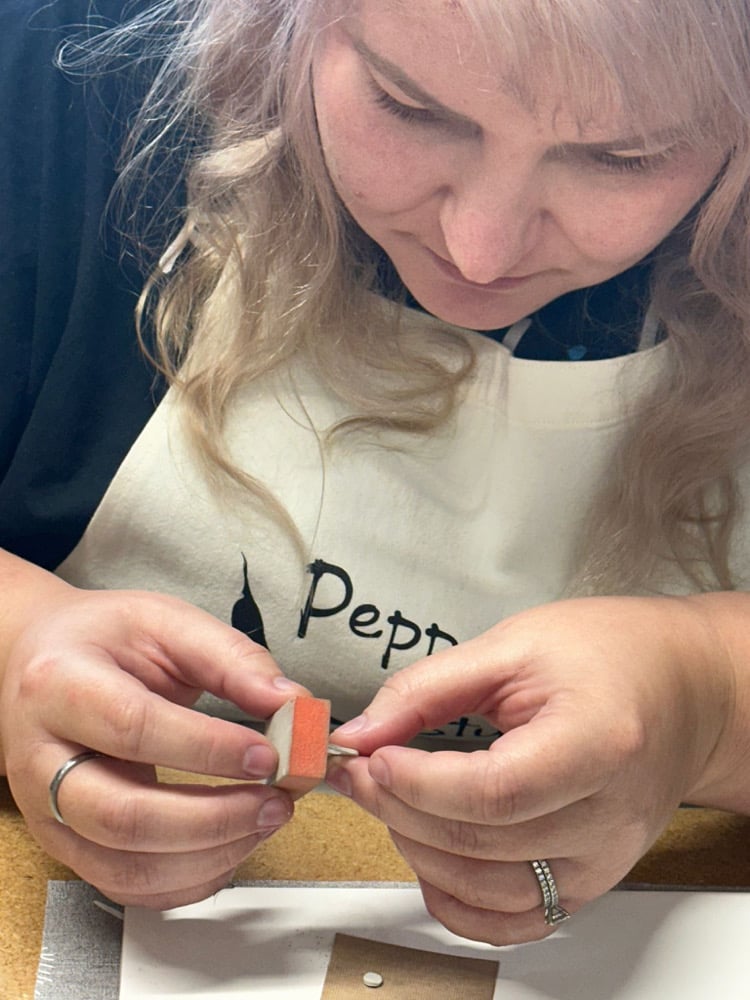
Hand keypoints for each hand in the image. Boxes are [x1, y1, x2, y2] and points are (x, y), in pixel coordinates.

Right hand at [1, 585, 308, 907]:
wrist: (39, 663)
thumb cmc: (101, 640)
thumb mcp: (165, 622)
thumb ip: (231, 658)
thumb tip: (288, 700)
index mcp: (60, 684)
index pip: (135, 727)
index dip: (208, 749)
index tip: (268, 754)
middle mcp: (41, 757)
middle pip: (124, 816)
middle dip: (216, 818)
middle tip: (276, 799)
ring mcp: (48, 811)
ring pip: (126, 866)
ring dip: (211, 854)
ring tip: (265, 819)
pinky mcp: (67, 846)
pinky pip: (128, 887)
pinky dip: (190, 879)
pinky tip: (232, 845)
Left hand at [327, 596, 730, 943]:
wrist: (684, 690)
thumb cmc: (611, 654)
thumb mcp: (512, 646)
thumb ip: (429, 689)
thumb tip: (363, 731)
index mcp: (597, 741)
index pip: (495, 792)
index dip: (419, 783)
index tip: (374, 754)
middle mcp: (608, 814)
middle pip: (483, 842)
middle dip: (400, 809)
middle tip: (362, 770)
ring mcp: (603, 857)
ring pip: (489, 890)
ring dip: (418, 851)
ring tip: (390, 801)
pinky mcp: (591, 878)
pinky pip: (518, 922)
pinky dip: (460, 904)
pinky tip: (429, 861)